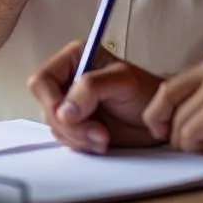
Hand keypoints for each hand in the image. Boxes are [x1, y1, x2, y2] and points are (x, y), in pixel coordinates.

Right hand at [28, 40, 162, 152]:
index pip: (42, 80)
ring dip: (78, 137)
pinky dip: (81, 145)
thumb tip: (64, 111)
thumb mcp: (122, 81)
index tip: (72, 117)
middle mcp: (68, 80)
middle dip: (70, 126)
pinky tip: (101, 142)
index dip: (51, 101)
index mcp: (75, 58)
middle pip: (45, 107)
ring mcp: (71, 105)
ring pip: (54, 127)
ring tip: (104, 137)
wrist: (160, 119)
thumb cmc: (146, 92)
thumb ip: (91, 88)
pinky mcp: (76, 127)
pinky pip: (64, 140)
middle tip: (98, 133)